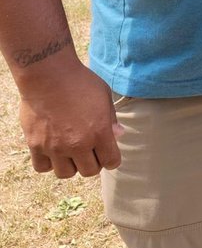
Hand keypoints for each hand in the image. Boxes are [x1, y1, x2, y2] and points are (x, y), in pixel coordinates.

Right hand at [19, 61, 122, 178]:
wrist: (48, 75)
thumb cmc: (80, 81)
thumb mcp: (104, 95)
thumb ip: (111, 118)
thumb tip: (118, 134)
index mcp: (99, 132)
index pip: (111, 162)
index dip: (111, 158)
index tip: (107, 152)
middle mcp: (78, 144)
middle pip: (89, 171)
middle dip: (92, 162)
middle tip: (89, 149)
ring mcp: (55, 147)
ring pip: (66, 173)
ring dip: (70, 164)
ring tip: (70, 150)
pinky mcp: (36, 145)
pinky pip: (43, 167)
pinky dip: (48, 162)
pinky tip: (52, 149)